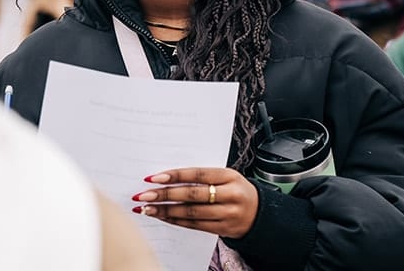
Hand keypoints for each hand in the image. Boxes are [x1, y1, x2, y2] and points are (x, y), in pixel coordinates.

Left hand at [132, 167, 257, 237]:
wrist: (260, 213)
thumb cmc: (236, 189)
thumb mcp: (226, 176)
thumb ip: (203, 176)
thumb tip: (169, 177)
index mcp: (229, 176)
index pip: (197, 174)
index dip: (174, 176)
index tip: (153, 178)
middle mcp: (230, 195)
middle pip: (192, 195)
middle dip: (164, 195)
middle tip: (144, 195)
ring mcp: (227, 214)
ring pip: (191, 213)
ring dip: (165, 210)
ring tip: (147, 208)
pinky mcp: (223, 229)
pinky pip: (195, 225)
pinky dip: (176, 221)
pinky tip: (163, 217)